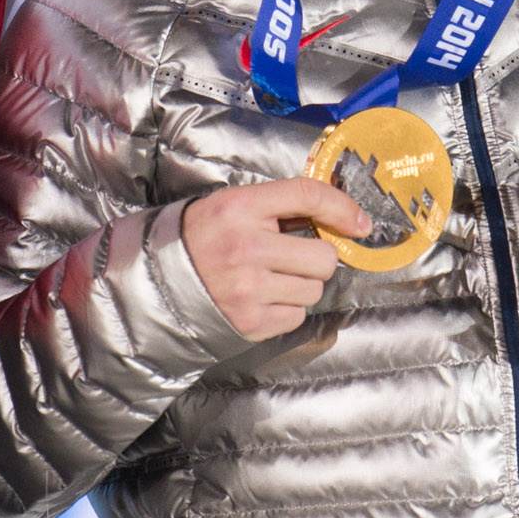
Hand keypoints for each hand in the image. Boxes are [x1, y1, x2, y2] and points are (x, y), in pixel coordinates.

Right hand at [179, 178, 371, 340]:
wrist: (158, 280)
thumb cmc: (204, 238)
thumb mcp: (235, 206)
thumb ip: (282, 206)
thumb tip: (344, 218)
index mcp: (241, 208)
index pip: (308, 195)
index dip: (343, 208)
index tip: (360, 224)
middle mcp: (246, 247)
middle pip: (324, 256)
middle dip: (317, 257)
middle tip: (294, 257)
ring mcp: (248, 288)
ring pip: (315, 289)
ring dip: (302, 285)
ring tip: (272, 278)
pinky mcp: (249, 322)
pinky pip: (297, 316)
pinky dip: (287, 309)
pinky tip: (263, 298)